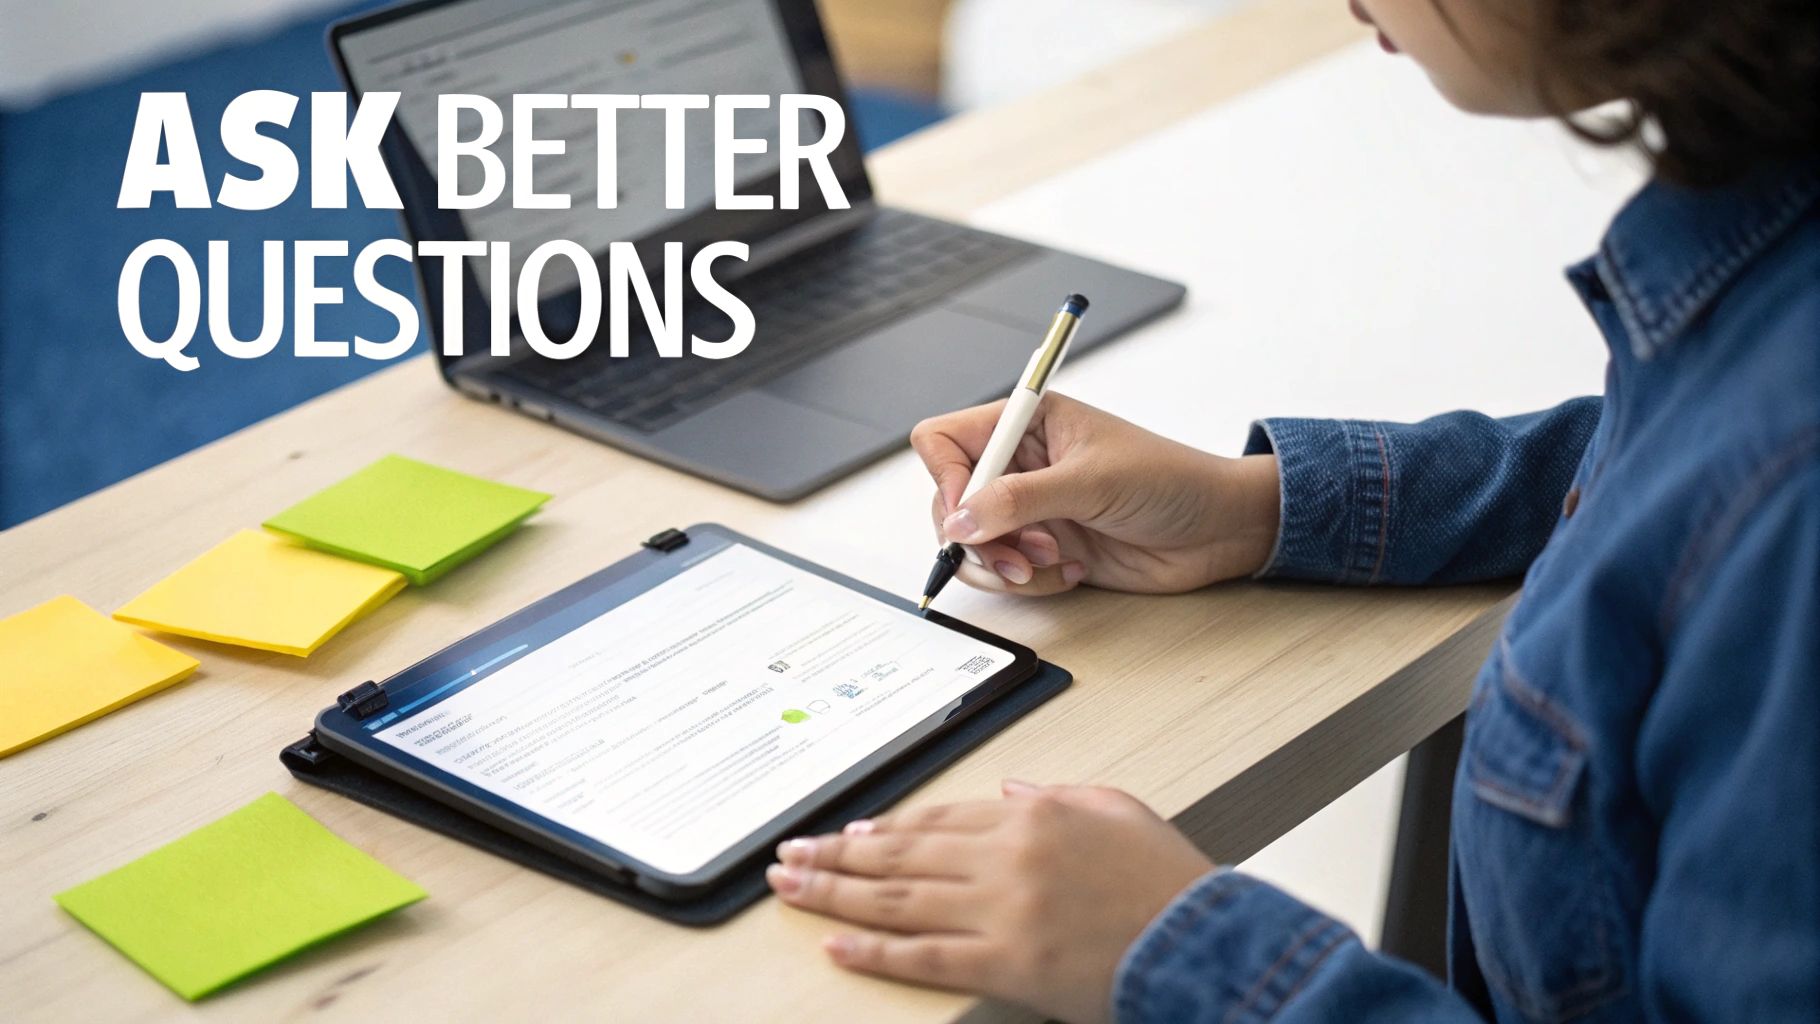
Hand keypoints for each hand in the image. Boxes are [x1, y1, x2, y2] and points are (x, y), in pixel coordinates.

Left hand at [765, 782, 1215, 1023]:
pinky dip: (875, 951)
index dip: (886, 826)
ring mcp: (1002, 911)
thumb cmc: (1172, 883)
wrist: (1209, 942)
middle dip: (838, 854)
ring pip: (899, 898)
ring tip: (792, 888)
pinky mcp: (1006, 963)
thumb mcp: (1119, 810)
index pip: (939, 818)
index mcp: (1033, 815)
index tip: (848, 832)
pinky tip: (836, 945)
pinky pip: (924, 956)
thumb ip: (1057, 796)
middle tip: (791, 853)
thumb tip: (1011, 788)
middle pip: (903, 853)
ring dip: (837, 892)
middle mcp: (1007, 857)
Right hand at [909, 392, 1279, 594]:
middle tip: (1018, 555)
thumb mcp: (1092, 482)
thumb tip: (959, 521)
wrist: (1217, 530)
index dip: (946, 477)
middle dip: (977, 535)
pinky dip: (1028, 582)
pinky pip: (1003, 572)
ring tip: (1049, 564)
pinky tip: (1072, 570)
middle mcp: (1020, 464)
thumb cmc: (1170, 481)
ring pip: (971, 544)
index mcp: (1027, 422)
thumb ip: (1020, 500)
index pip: (945, 440)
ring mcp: (1029, 509)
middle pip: (950, 500)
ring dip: (1003, 564)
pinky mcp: (1042, 548)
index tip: (969, 513)